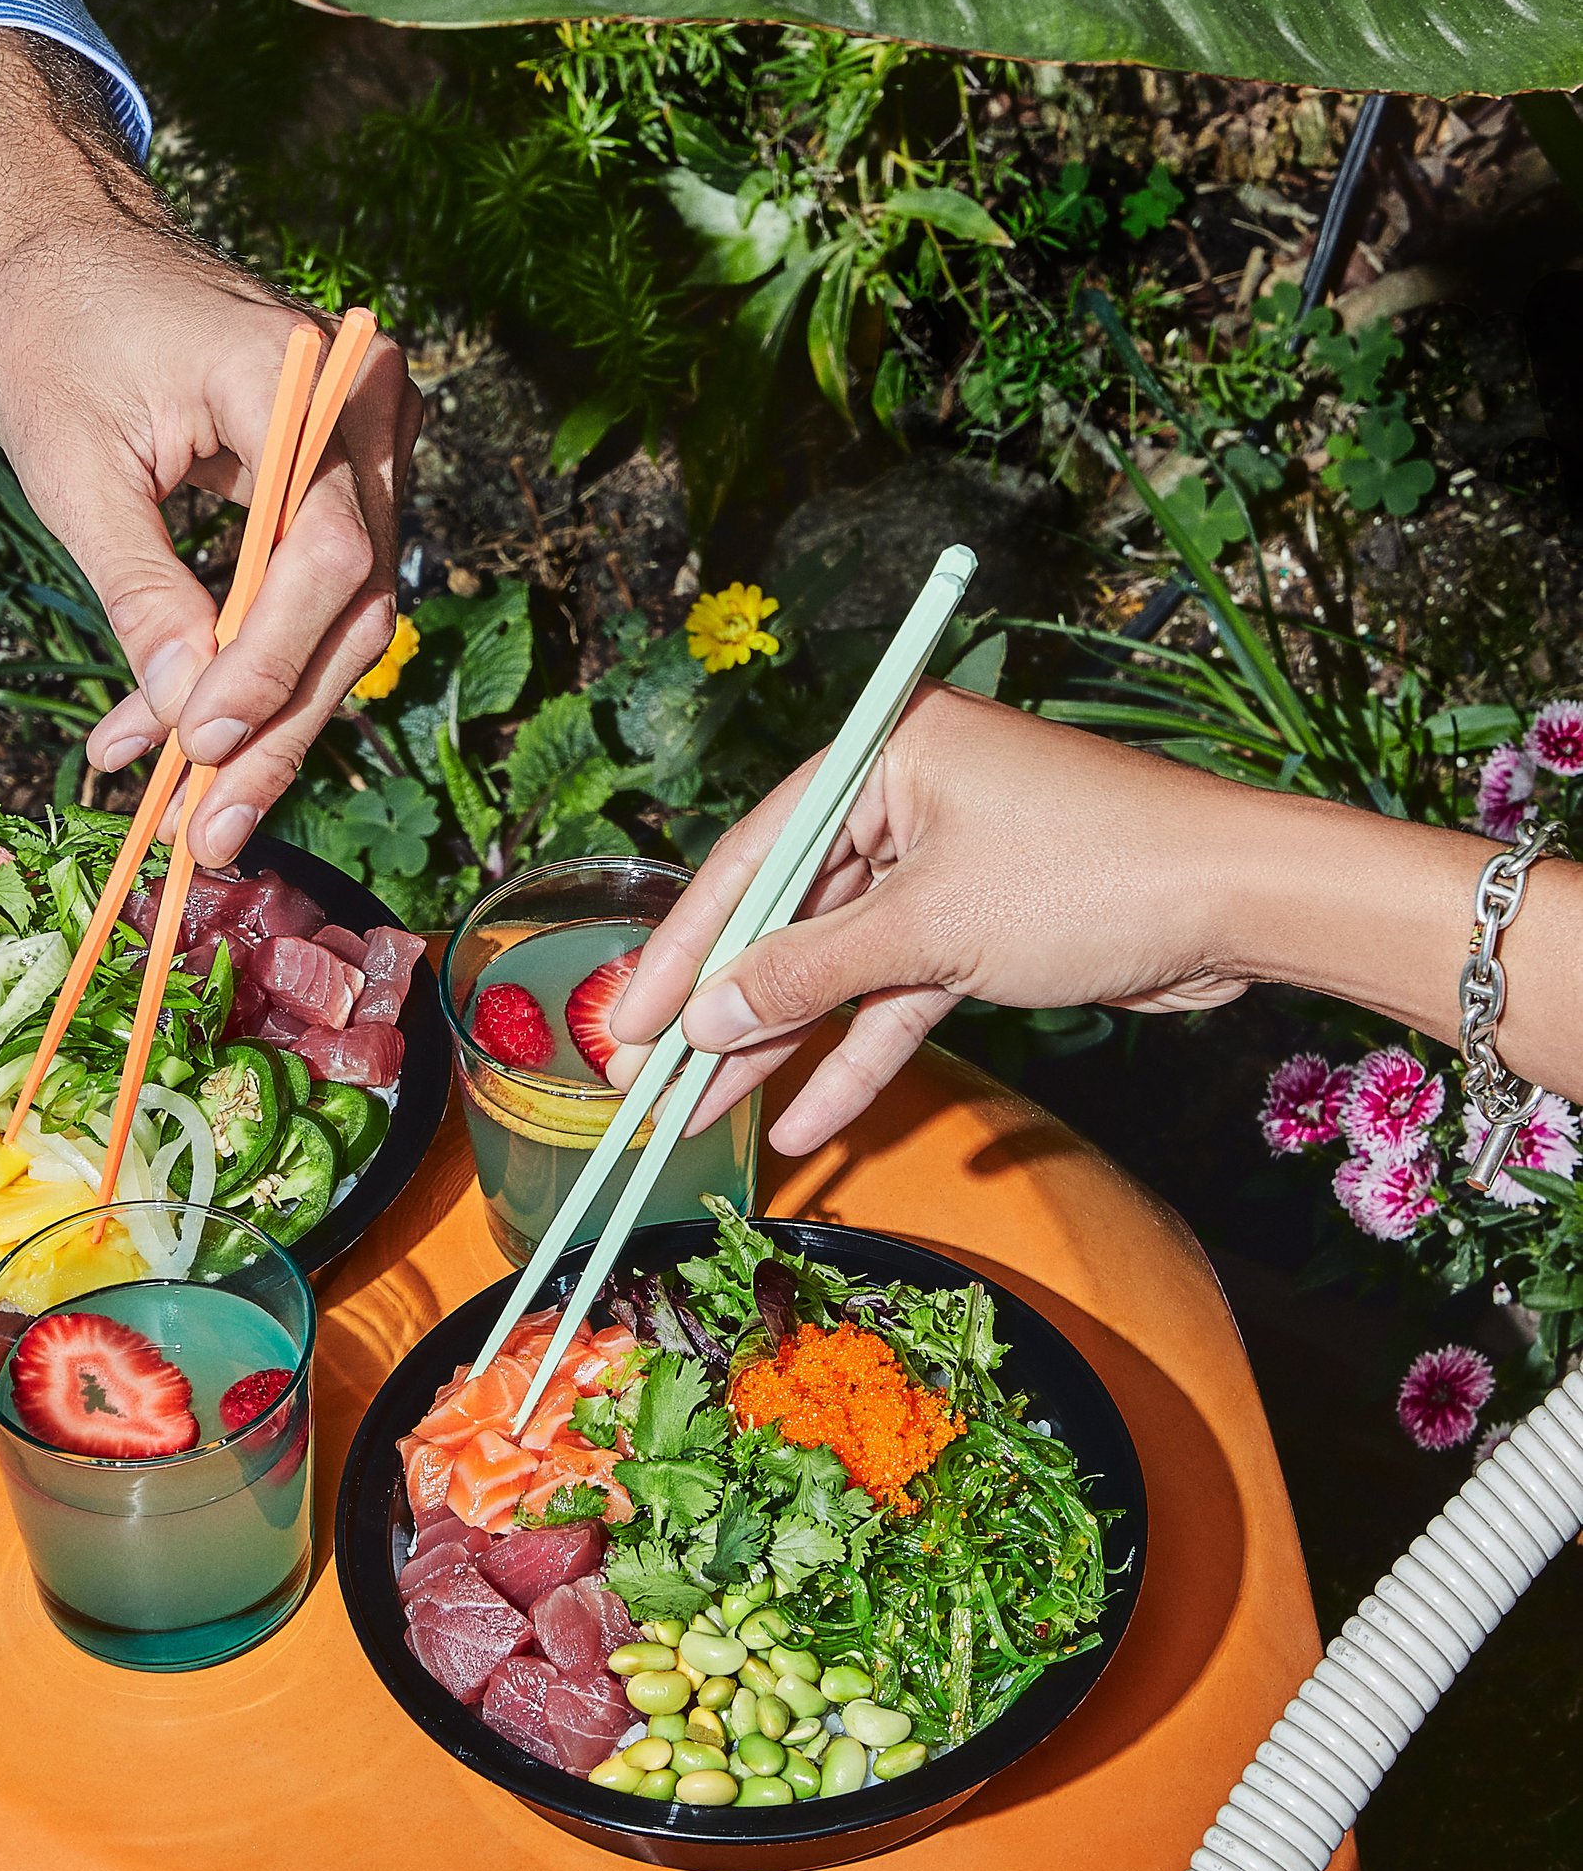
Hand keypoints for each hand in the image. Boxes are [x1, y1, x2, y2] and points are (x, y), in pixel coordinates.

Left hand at [0, 33, 417, 860]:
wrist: (66, 239)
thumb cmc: (53, 326)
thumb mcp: (71, 465)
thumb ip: (139, 589)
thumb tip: (189, 717)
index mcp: (298, 375)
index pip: (323, 550)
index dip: (269, 664)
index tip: (201, 747)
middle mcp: (361, 406)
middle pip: (350, 603)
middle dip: (275, 727)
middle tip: (209, 831)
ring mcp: (360, 444)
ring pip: (337, 617)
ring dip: (259, 718)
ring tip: (182, 810)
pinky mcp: (332, 478)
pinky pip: (306, 592)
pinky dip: (242, 667)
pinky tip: (166, 733)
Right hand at [607, 686, 1273, 1159]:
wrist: (1242, 900)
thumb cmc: (1092, 877)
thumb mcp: (932, 928)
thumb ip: (811, 972)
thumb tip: (708, 1017)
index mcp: (888, 753)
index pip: (754, 853)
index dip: (686, 947)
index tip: (629, 1021)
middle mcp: (910, 798)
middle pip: (790, 912)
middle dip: (727, 1006)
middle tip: (648, 1080)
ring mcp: (948, 864)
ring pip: (842, 962)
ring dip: (783, 1042)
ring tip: (704, 1114)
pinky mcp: (986, 925)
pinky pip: (901, 990)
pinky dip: (863, 1050)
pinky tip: (809, 1117)